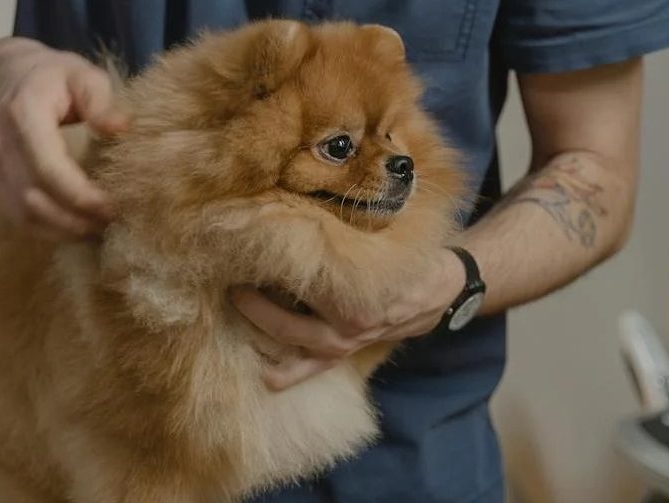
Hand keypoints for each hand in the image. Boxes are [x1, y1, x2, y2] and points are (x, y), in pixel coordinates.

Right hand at [0, 39, 128, 239]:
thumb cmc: (50, 77)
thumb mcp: (81, 73)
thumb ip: (100, 99)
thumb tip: (120, 127)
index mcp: (23, 114)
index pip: (48, 168)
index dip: (81, 196)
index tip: (114, 207)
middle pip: (34, 199)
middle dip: (75, 219)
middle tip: (112, 223)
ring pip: (23, 215)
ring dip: (62, 229)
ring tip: (97, 229)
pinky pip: (16, 217)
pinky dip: (47, 229)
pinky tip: (76, 227)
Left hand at [230, 248, 466, 389]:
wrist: (439, 289)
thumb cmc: (405, 256)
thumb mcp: (379, 235)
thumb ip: (342, 228)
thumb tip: (296, 199)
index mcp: (353, 296)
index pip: (297, 284)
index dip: (265, 268)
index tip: (239, 247)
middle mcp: (346, 327)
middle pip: (282, 323)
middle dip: (250, 304)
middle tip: (229, 281)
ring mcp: (343, 346)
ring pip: (289, 350)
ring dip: (258, 336)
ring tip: (234, 313)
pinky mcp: (343, 355)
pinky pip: (307, 370)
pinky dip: (283, 371)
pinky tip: (260, 370)